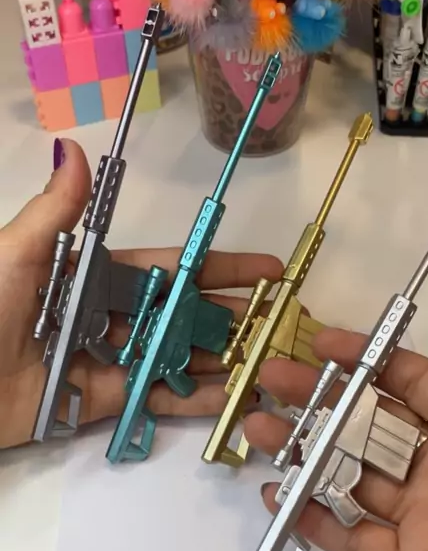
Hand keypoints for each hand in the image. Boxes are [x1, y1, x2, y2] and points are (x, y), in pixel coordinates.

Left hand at [0, 138, 282, 449]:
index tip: (263, 268)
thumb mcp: (14, 255)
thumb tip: (75, 149)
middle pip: (177, 312)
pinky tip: (228, 398)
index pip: (165, 266)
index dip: (214, 266)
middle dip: (227, 315)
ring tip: (265, 360)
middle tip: (278, 321)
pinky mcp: (98, 402)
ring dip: (217, 357)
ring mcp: (104, 358)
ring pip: (171, 354)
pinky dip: (189, 399)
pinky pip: (151, 397)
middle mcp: (103, 313)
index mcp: (89, 273)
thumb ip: (56, 212)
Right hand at [244, 327, 427, 550]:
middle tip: (272, 379)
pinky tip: (278, 497)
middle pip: (370, 426)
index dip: (368, 358)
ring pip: (352, 479)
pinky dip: (315, 522)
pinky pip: (354, 542)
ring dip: (303, 453)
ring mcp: (422, 520)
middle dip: (318, 399)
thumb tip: (400, 362)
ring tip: (258, 430)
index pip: (414, 383)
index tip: (320, 345)